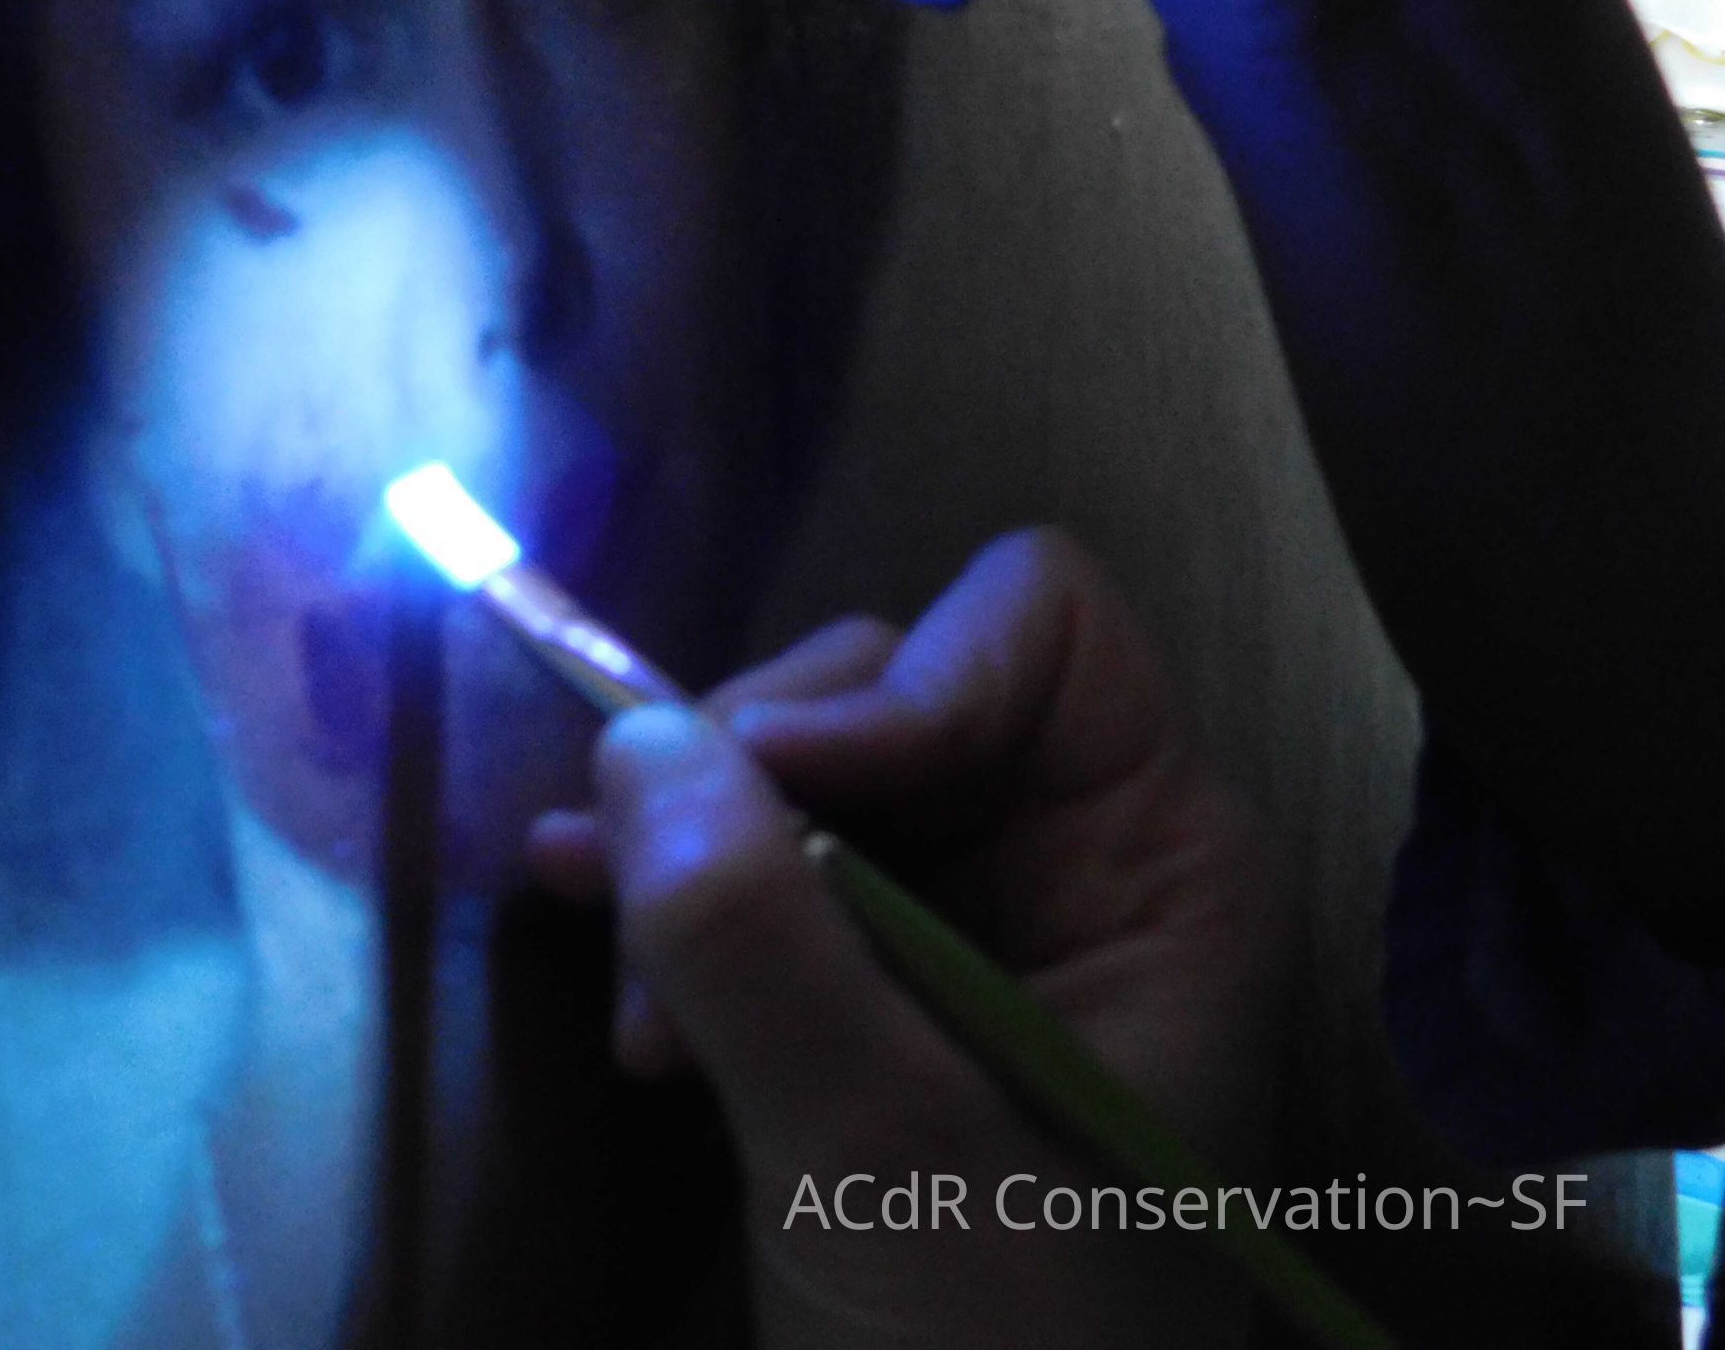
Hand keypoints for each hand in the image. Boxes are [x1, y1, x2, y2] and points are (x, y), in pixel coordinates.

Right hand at [528, 530, 1289, 1349]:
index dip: (895, 681)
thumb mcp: (877, 1160)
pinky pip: (758, 878)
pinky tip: (628, 1015)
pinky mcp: (873, 995)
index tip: (761, 794)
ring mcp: (970, 927)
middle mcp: (1076, 862)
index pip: (1038, 630)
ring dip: (692, 866)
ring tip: (640, 1020)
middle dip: (754, 783)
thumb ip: (763, 945)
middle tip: (662, 911)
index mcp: (1160, 864)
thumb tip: (632, 741)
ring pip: (798, 779)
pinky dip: (678, 919)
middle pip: (891, 680)